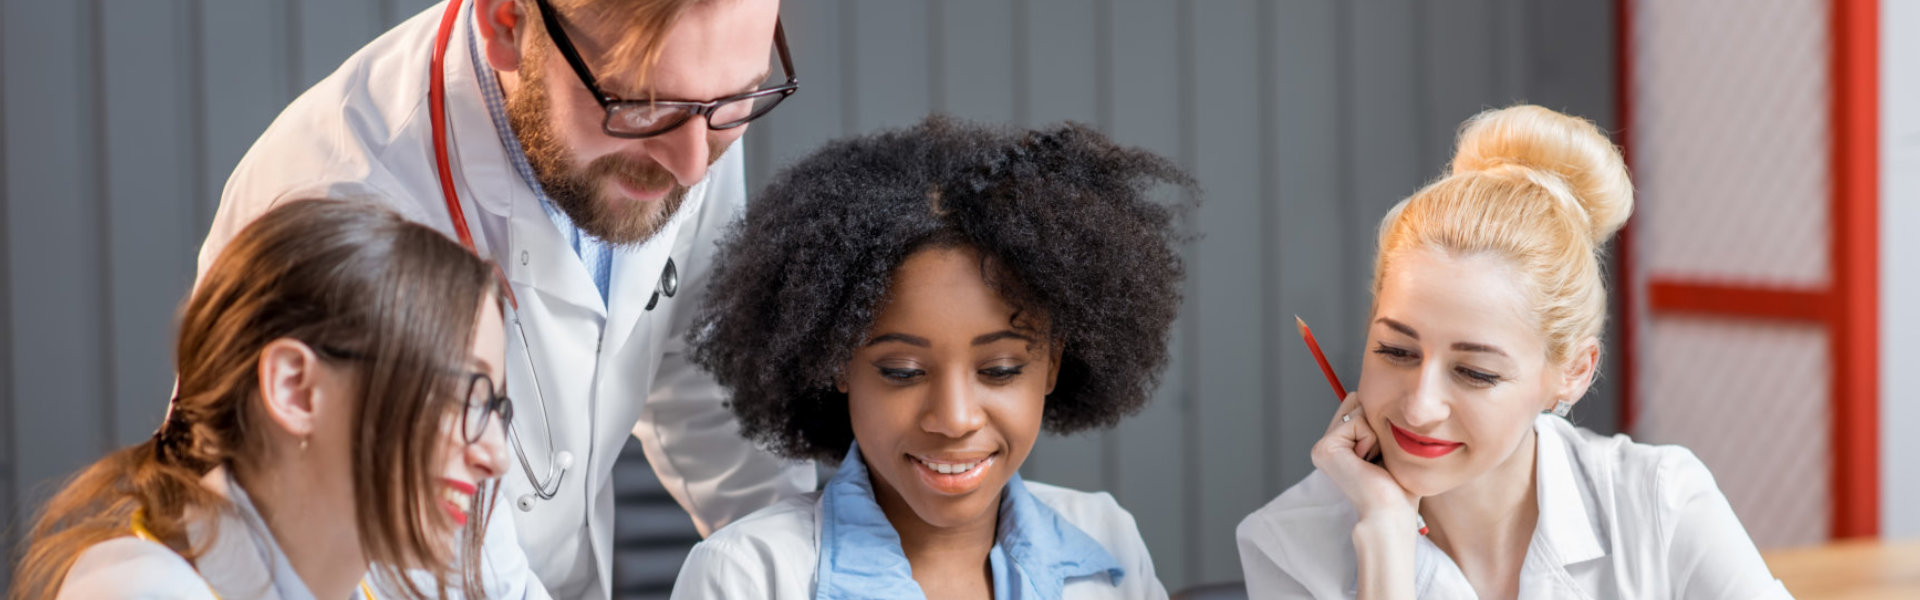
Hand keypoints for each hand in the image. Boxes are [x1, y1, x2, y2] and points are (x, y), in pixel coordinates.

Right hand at [1311, 392, 1418, 523]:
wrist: (1390, 514)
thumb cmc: (1399, 488)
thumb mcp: (1391, 447)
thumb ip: (1380, 421)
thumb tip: (1380, 395)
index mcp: (1340, 445)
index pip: (1361, 405)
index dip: (1381, 423)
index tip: (1383, 456)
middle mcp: (1327, 445)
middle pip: (1358, 402)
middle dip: (1378, 425)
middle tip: (1379, 460)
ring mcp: (1323, 446)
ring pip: (1359, 410)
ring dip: (1377, 435)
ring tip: (1373, 463)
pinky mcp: (1325, 448)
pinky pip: (1358, 421)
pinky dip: (1371, 440)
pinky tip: (1367, 464)